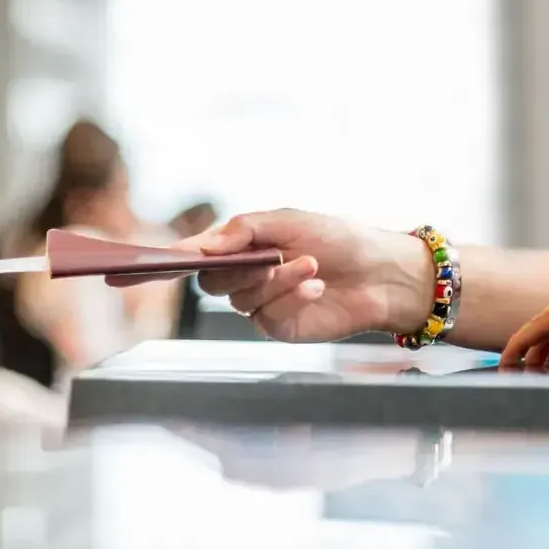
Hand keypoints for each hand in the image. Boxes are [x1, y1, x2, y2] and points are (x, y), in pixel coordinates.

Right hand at [188, 212, 427, 342]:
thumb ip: (243, 230)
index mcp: (245, 246)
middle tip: (268, 257)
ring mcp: (263, 304)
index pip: (201, 253)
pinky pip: (267, 316)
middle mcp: (248, 276)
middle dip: (237, 268)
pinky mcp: (281, 327)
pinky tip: (315, 287)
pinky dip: (290, 298)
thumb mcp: (289, 221)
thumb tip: (203, 247)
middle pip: (213, 281)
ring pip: (242, 298)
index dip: (180, 256)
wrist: (382, 272)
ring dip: (276, 280)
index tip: (166, 257)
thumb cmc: (339, 239)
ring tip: (311, 265)